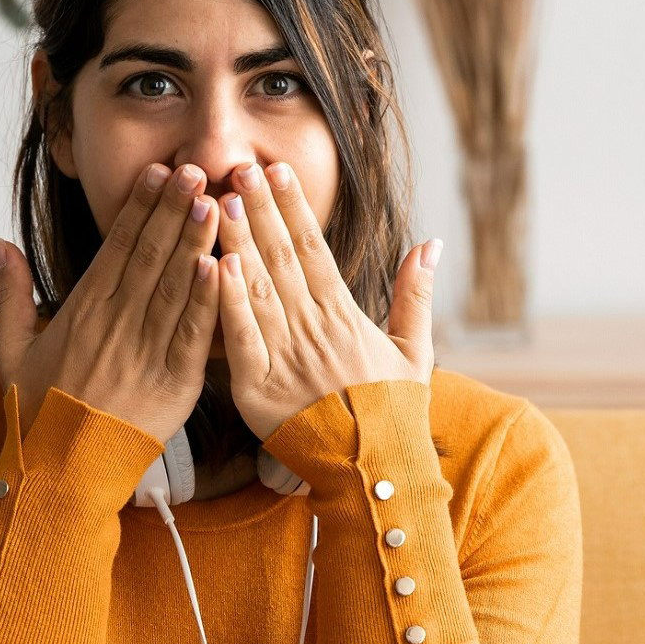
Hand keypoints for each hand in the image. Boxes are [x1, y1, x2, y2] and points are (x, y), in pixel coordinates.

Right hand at [0, 161, 222, 442]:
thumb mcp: (11, 351)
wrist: (59, 474)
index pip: (116, 247)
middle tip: (193, 167)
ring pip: (174, 286)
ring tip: (214, 201)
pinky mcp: (173, 383)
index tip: (158, 170)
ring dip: (195, 242)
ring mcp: (144, 352)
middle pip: (150, 255)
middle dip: (173, 209)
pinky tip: (219, 266)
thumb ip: (9, 293)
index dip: (139, 206)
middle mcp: (114, 324)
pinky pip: (192, 334)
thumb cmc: (36, 415)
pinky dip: (206, 299)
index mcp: (82, 311)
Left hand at [212, 159, 439, 440]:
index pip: (314, 249)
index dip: (294, 207)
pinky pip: (242, 339)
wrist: (375, 477)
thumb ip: (416, 295)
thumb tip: (430, 242)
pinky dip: (229, 302)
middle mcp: (315, 331)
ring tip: (218, 202)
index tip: (276, 170)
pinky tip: (215, 266)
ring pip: (257, 289)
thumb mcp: (414, 353)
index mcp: (345, 317)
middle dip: (259, 210)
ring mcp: (286, 359)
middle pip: (282, 259)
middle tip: (238, 166)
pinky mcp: (259, 390)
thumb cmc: (392, 416)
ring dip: (237, 242)